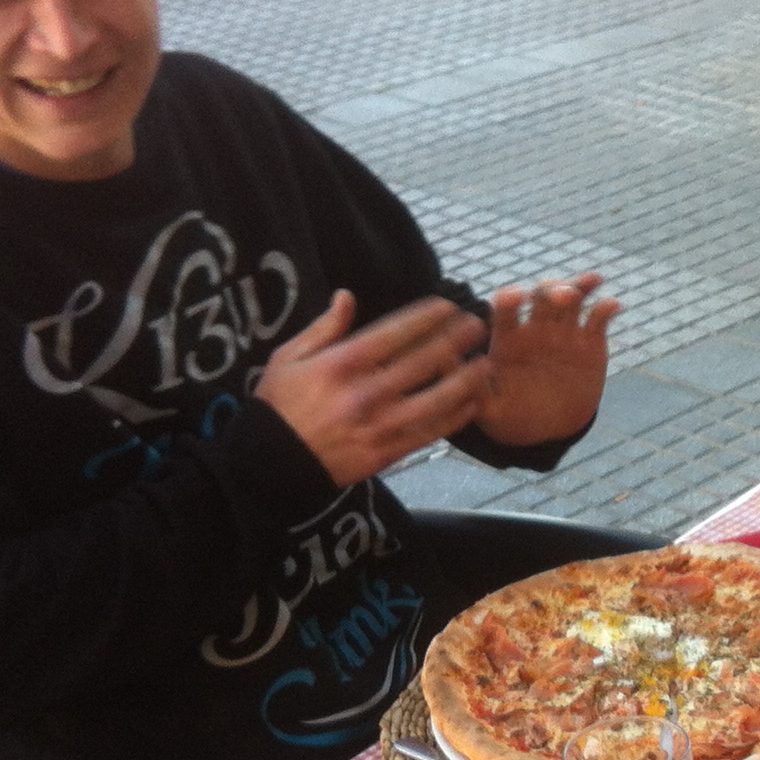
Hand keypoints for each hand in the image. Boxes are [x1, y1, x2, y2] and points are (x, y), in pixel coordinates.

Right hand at [256, 290, 488, 486]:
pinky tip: (472, 403)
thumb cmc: (278, 405)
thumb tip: (347, 296)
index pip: (394, 333)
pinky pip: (429, 433)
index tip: (448, 306)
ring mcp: (379, 424)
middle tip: (478, 324)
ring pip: (434, 399)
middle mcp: (366, 392)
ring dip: (464, 380)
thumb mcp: (287, 357)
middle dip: (455, 341)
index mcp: (342, 364)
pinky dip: (454, 418)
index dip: (426, 318)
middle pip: (422, 362)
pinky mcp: (387, 452)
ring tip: (486, 363)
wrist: (272, 463)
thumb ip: (323, 328)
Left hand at [470, 272, 616, 448]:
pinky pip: (598, 317)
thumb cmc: (510, 417)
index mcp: (508, 338)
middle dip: (550, 289)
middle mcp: (535, 328)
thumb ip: (468, 385)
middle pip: (541, 295)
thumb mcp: (486, 407)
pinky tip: (613, 305)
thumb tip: (442, 359)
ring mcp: (564, 332)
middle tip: (560, 297)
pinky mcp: (590, 341)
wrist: (547, 429)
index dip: (509, 298)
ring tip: (591, 283)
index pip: (505, 307)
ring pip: (572, 297)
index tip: (513, 297)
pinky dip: (606, 306)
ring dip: (579, 286)